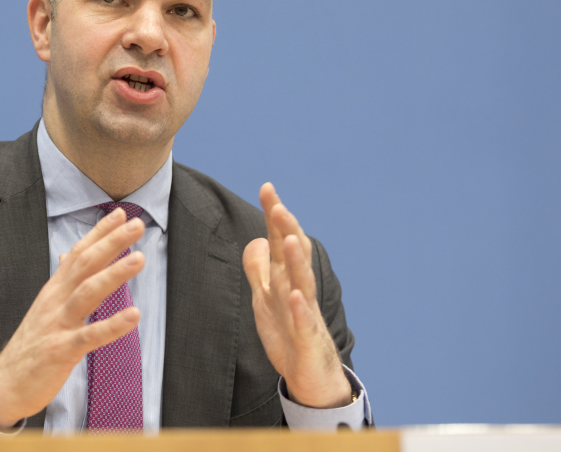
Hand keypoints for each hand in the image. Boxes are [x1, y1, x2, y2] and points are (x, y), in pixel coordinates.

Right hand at [0, 208, 145, 428]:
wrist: (4, 383)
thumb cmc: (31, 344)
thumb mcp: (45, 307)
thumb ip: (61, 281)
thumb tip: (69, 255)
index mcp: (54, 289)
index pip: (79, 253)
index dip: (100, 233)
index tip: (122, 214)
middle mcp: (55, 301)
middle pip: (85, 264)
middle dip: (111, 243)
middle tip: (137, 225)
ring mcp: (58, 324)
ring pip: (87, 293)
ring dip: (114, 274)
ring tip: (139, 259)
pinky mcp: (61, 350)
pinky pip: (90, 336)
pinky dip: (112, 325)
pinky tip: (134, 316)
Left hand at [242, 183, 351, 408]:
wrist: (310, 376)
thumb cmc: (288, 333)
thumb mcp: (265, 298)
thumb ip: (259, 269)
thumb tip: (255, 240)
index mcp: (285, 278)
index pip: (281, 240)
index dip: (274, 215)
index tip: (267, 188)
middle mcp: (297, 289)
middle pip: (293, 254)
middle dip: (287, 230)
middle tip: (277, 206)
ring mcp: (304, 313)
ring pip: (301, 282)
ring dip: (297, 261)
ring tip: (292, 239)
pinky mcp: (306, 338)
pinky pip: (303, 322)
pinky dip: (300, 309)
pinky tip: (295, 296)